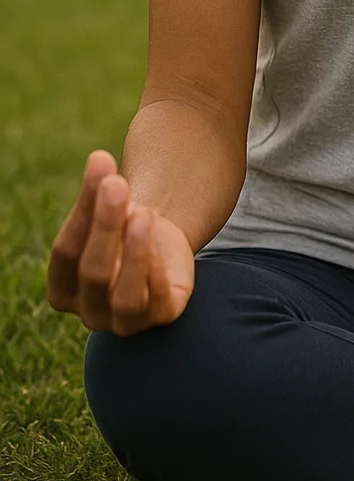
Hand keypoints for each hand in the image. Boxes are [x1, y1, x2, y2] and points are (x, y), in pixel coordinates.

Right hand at [48, 148, 194, 332]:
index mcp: (63, 289)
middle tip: (118, 185)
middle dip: (106, 226)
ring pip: (125, 298)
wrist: (158, 240)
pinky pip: (159, 304)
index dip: (82, 212)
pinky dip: (159, 271)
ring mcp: (125, 322)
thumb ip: (99, 189)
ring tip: (143, 214)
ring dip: (134, 253)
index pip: (65, 253)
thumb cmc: (120, 225)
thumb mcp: (107, 207)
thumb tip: (98, 158)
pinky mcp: (161, 317)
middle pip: (92, 273)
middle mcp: (90, 312)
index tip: (101, 167)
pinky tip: (162, 239)